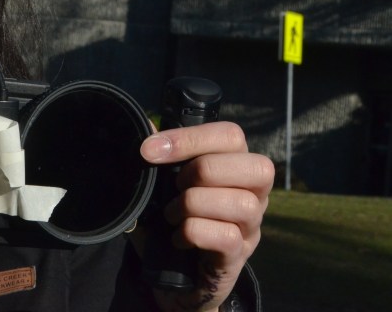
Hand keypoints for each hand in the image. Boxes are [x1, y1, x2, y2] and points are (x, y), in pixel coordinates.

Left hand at [134, 121, 273, 311]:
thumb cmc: (171, 220)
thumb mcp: (160, 186)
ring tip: (172, 214)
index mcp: (235, 165)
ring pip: (242, 204)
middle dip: (203, 170)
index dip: (190, 138)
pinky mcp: (239, 256)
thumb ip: (156, 158)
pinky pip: (227, 237)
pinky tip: (178, 237)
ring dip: (194, 205)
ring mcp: (251, 226)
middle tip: (175, 186)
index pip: (231, 136)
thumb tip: (145, 125)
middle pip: (256, 166)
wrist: (173, 276)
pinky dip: (194, 233)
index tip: (150, 150)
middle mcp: (254, 193)